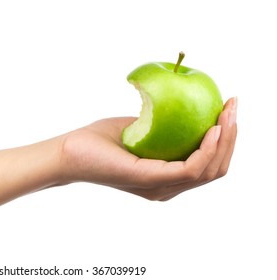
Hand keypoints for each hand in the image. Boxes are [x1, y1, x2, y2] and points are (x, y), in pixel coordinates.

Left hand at [59, 97, 236, 200]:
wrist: (68, 152)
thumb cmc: (98, 141)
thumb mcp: (139, 129)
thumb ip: (162, 127)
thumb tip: (183, 108)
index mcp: (165, 178)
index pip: (207, 165)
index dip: (224, 140)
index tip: (228, 110)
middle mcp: (167, 188)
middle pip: (214, 169)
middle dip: (231, 137)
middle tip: (234, 107)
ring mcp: (160, 187)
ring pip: (209, 171)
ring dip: (225, 140)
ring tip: (227, 114)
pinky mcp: (150, 180)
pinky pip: (190, 168)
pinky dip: (207, 149)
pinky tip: (211, 128)